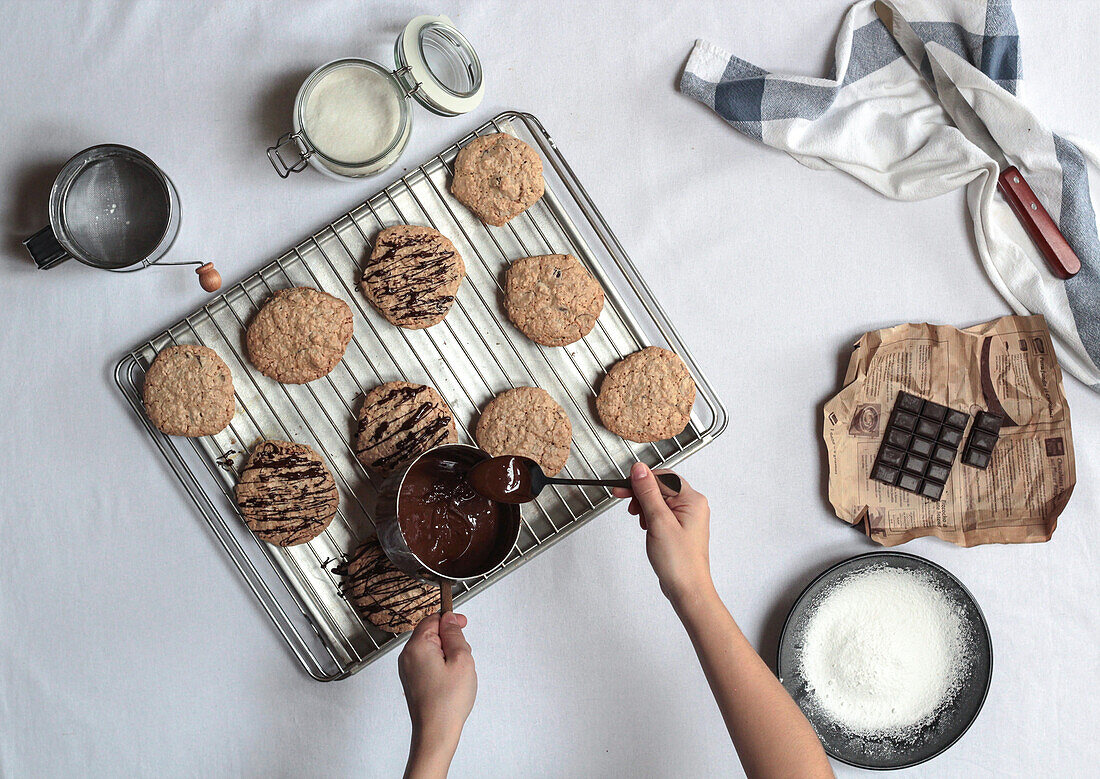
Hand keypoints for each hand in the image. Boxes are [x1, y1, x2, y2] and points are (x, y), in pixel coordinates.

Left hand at [399, 612, 476, 778]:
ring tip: (457, 673)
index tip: (464, 624)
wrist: (435, 732)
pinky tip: (450, 681)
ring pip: (431, 649)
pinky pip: (428, 663)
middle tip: (463, 655)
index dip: (450, 619)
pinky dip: (441, 666)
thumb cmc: (447, 702)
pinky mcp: (412, 681)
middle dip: (450, 640)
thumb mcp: (461, 659)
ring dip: (447, 654)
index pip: (432, 618)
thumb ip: (455, 634)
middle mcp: (407, 656)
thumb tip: (450, 619)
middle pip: (431, 633)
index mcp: (417, 646)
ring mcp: (408, 670)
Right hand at [612, 462, 712, 606]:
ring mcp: (686, 517)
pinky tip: (646, 527)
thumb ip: (648, 493)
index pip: (663, 477)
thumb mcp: (659, 522)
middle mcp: (692, 506)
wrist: (687, 590)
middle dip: (641, 494)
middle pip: (661, 487)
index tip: (622, 487)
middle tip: (624, 501)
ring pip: (659, 500)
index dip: (640, 480)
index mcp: (692, 500)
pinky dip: (649, 516)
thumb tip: (640, 470)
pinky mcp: (679, 528)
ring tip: (641, 522)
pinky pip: (661, 513)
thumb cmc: (679, 562)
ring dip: (645, 506)